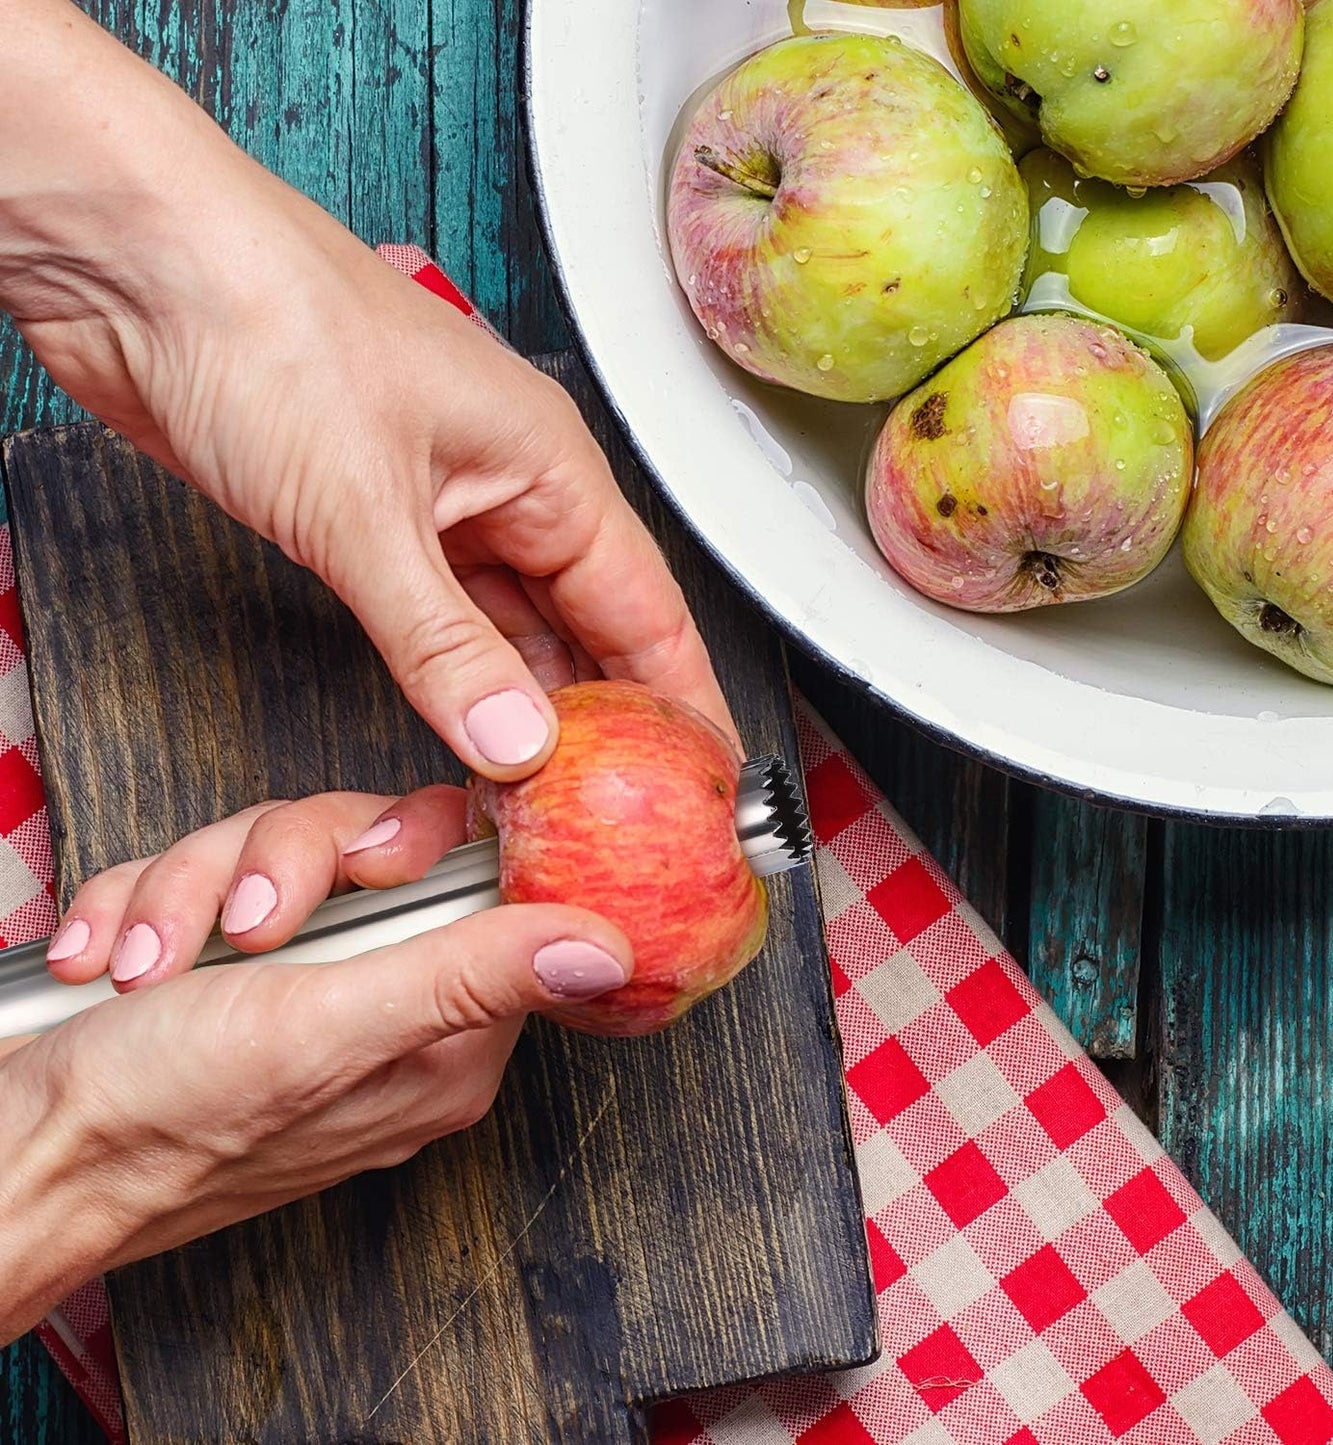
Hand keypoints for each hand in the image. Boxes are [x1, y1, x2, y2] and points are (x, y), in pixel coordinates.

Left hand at [0, 0, 735, 781]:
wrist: (136, 270)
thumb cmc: (265, 323)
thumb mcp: (366, 511)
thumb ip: (443, 644)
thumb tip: (514, 739)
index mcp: (548, 466)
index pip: (647, 607)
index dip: (682, 696)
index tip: (703, 772)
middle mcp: (508, 488)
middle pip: (589, 627)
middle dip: (607, 719)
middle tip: (622, 811)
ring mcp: (442, 509)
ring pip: (515, 631)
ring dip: (527, 709)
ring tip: (550, 794)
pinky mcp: (376, 527)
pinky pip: (443, 624)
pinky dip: (458, 682)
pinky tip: (470, 732)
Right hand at [0, 791, 632, 1344]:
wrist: (13, 1156)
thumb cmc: (161, 1116)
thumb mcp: (334, 1027)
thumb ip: (474, 977)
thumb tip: (609, 950)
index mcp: (443, 1033)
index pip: (482, 882)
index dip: (420, 845)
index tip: (367, 862)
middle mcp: (383, 1006)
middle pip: (371, 848)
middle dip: (281, 863)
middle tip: (243, 922)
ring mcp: (298, 983)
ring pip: (277, 848)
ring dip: (190, 890)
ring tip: (147, 967)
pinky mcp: (221, 965)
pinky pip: (203, 873)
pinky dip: (144, 908)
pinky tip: (112, 965)